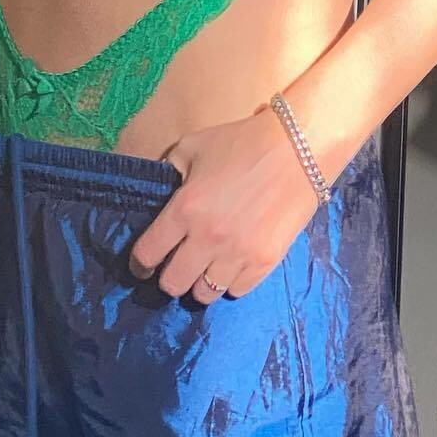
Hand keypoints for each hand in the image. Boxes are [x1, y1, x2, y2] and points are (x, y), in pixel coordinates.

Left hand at [128, 106, 325, 304]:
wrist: (297, 148)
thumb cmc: (242, 142)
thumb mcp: (194, 145)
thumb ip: (169, 168)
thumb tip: (159, 185)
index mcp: (184, 209)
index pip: (147, 253)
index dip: (140, 264)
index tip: (142, 266)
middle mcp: (206, 238)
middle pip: (173, 283)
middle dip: (169, 277)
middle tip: (176, 266)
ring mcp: (237, 254)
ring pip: (203, 294)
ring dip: (200, 282)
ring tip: (206, 267)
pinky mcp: (264, 262)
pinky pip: (236, 291)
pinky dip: (231, 282)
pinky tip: (233, 263)